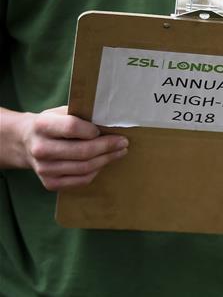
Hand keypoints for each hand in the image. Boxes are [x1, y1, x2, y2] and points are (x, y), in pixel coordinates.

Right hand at [11, 106, 128, 190]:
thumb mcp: (59, 113)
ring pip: (85, 168)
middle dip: (107, 147)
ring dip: (106, 160)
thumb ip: (80, 116)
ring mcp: (43, 168)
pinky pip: (81, 180)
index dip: (92, 130)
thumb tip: (110, 121)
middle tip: (123, 143)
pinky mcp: (50, 183)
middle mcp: (40, 148)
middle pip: (82, 151)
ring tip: (119, 152)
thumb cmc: (51, 125)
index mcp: (41, 125)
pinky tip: (103, 163)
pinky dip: (96, 171)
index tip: (106, 130)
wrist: (25, 142)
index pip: (72, 128)